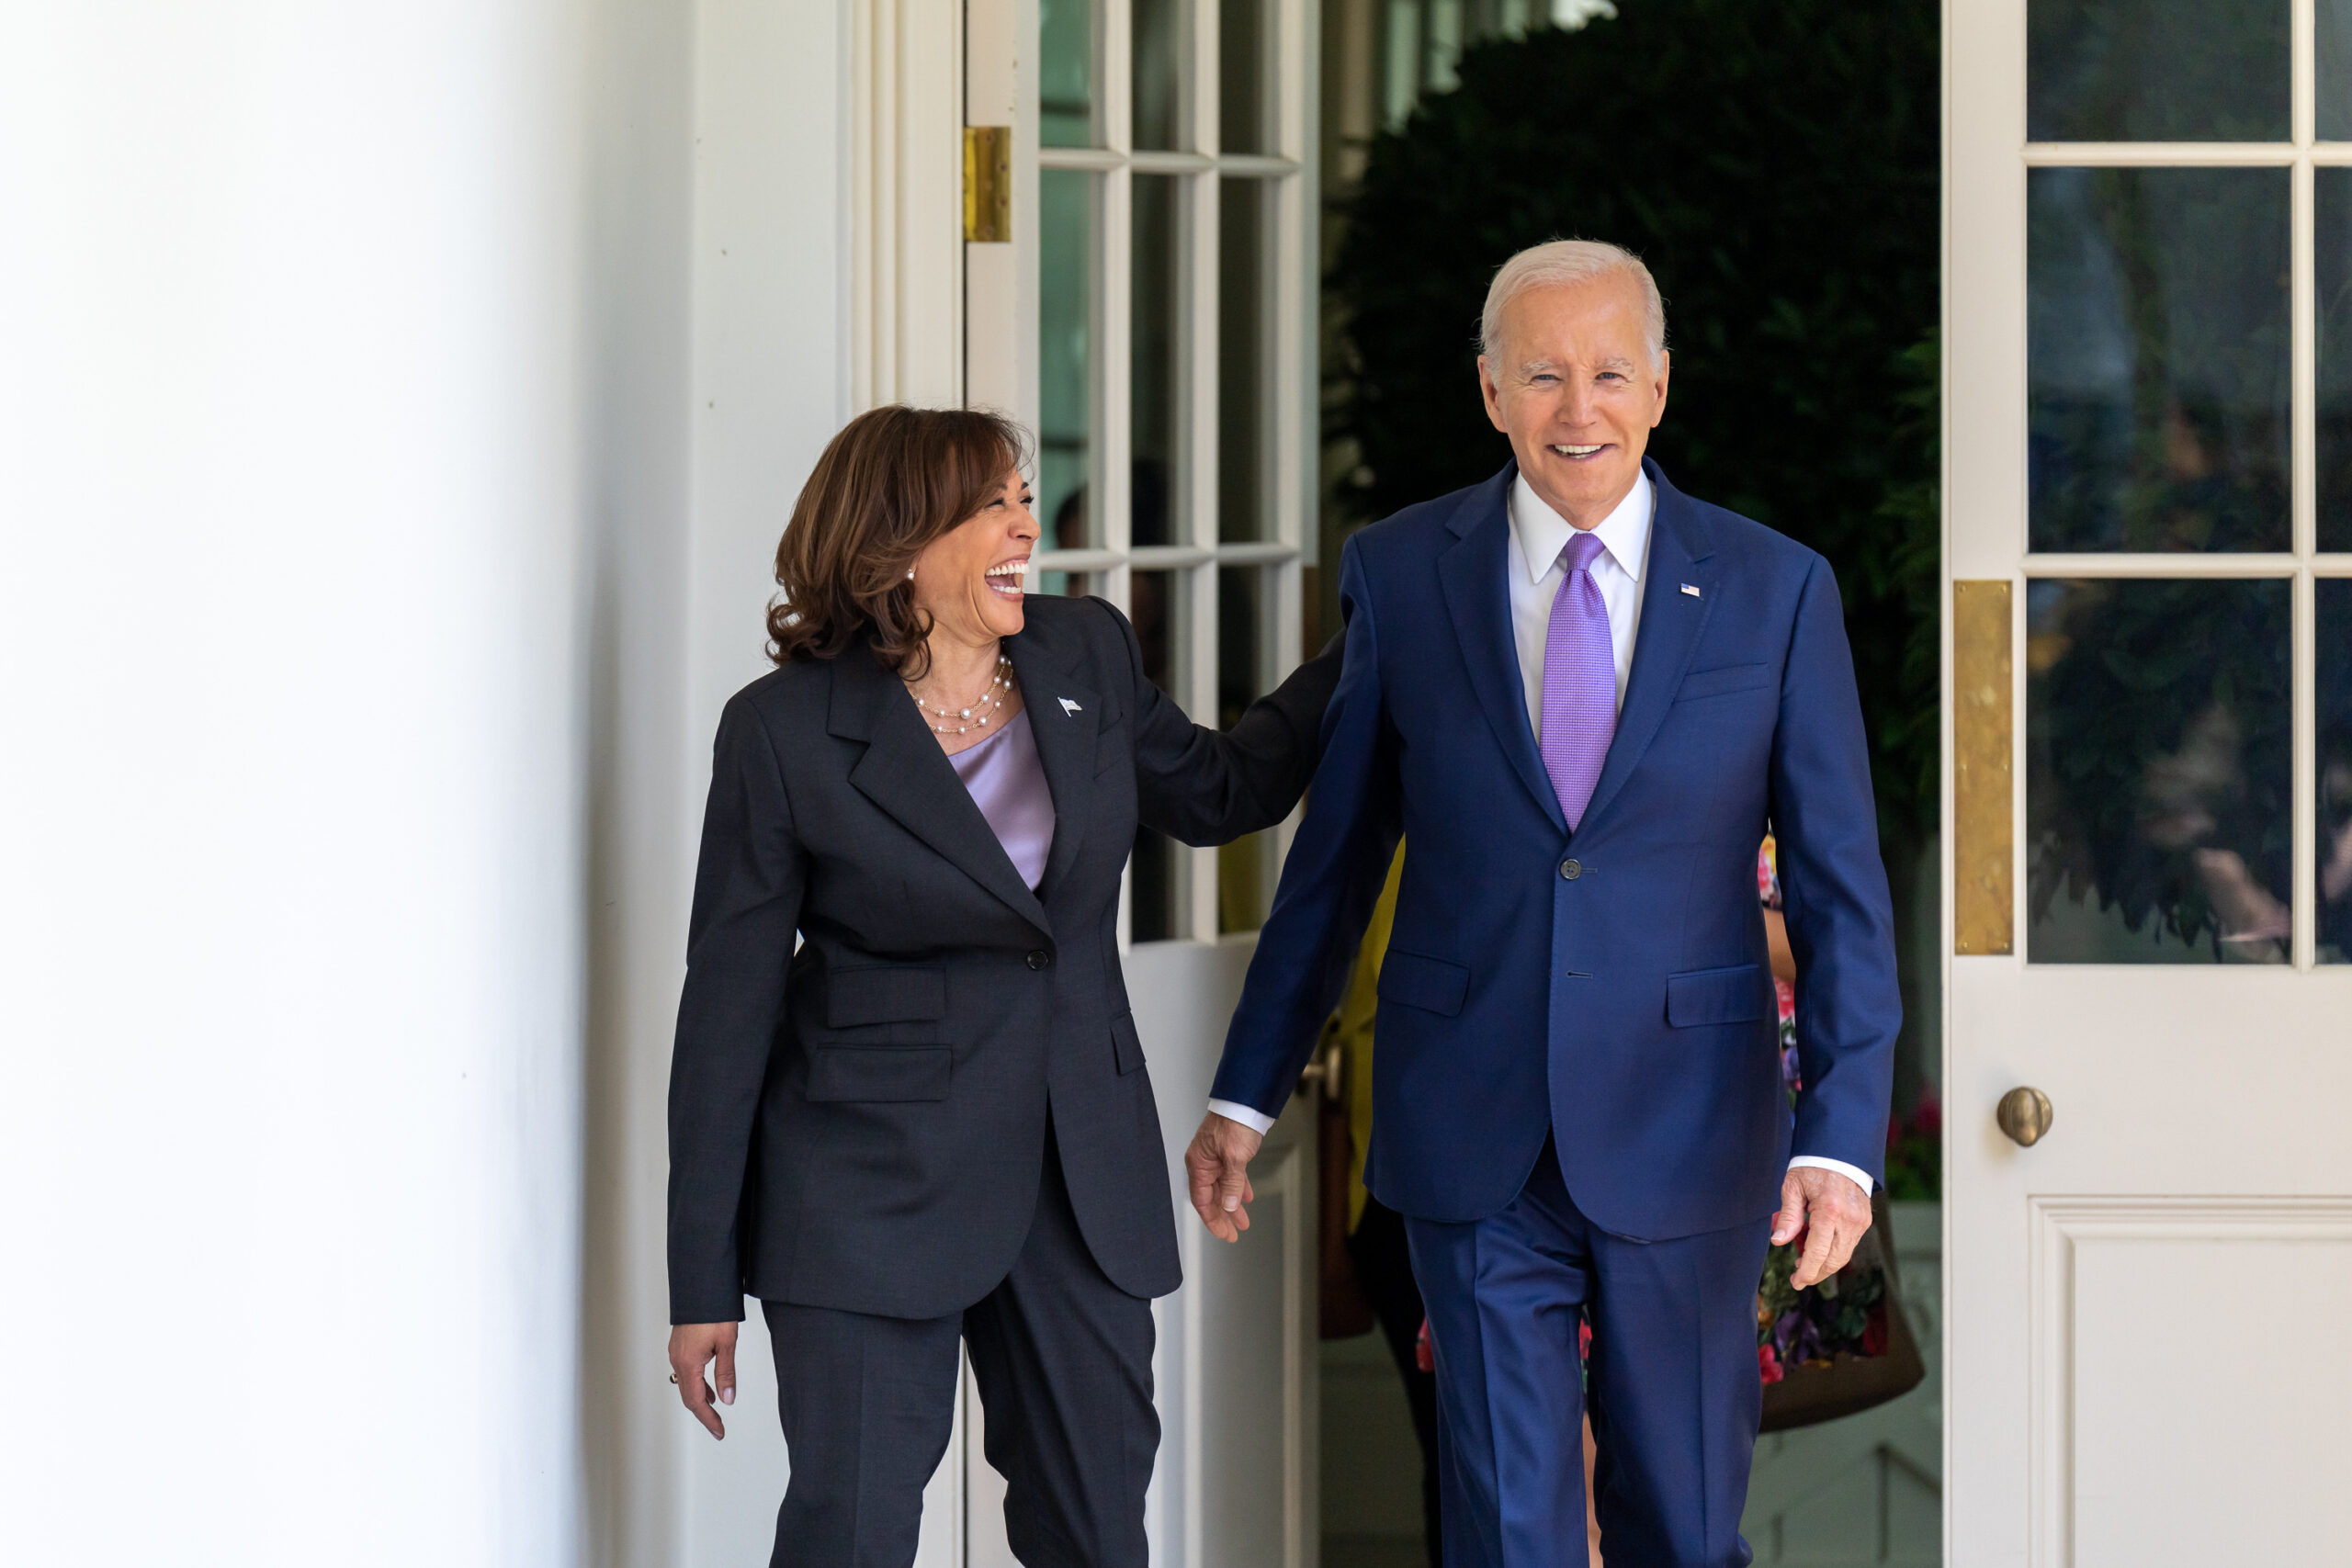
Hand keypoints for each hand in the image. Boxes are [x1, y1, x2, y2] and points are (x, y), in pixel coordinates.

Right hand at [668, 1321, 738, 1438]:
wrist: (702, 1285)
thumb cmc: (714, 1310)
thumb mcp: (726, 1344)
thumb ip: (726, 1373)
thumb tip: (728, 1399)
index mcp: (688, 1363)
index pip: (697, 1401)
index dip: (708, 1419)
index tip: (719, 1432)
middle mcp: (678, 1360)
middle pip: (688, 1397)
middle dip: (704, 1414)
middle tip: (718, 1428)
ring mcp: (676, 1352)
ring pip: (686, 1385)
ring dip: (700, 1399)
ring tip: (715, 1411)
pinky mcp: (679, 1345)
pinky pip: (686, 1372)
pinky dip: (697, 1384)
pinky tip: (709, 1386)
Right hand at [1185, 1112, 1264, 1242]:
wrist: (1245, 1102)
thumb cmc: (1235, 1123)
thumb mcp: (1235, 1158)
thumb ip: (1232, 1184)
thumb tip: (1229, 1206)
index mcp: (1199, 1164)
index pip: (1202, 1200)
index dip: (1212, 1219)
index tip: (1223, 1234)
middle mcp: (1204, 1163)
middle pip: (1212, 1197)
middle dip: (1223, 1217)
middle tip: (1233, 1234)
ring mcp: (1215, 1158)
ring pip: (1222, 1189)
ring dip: (1232, 1205)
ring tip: (1242, 1222)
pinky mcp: (1227, 1153)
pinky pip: (1231, 1177)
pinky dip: (1238, 1188)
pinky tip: (1246, 1198)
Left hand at [1771, 1166, 1872, 1290]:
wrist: (1840, 1152)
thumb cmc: (1812, 1166)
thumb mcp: (1793, 1186)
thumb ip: (1788, 1216)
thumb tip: (1779, 1242)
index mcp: (1829, 1210)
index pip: (1818, 1253)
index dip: (1806, 1271)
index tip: (1796, 1282)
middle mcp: (1849, 1219)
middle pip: (1833, 1260)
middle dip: (1815, 1273)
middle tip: (1798, 1277)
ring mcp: (1860, 1221)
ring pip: (1843, 1255)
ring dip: (1824, 1263)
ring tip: (1803, 1260)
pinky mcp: (1864, 1220)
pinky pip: (1848, 1244)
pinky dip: (1833, 1251)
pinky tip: (1816, 1246)